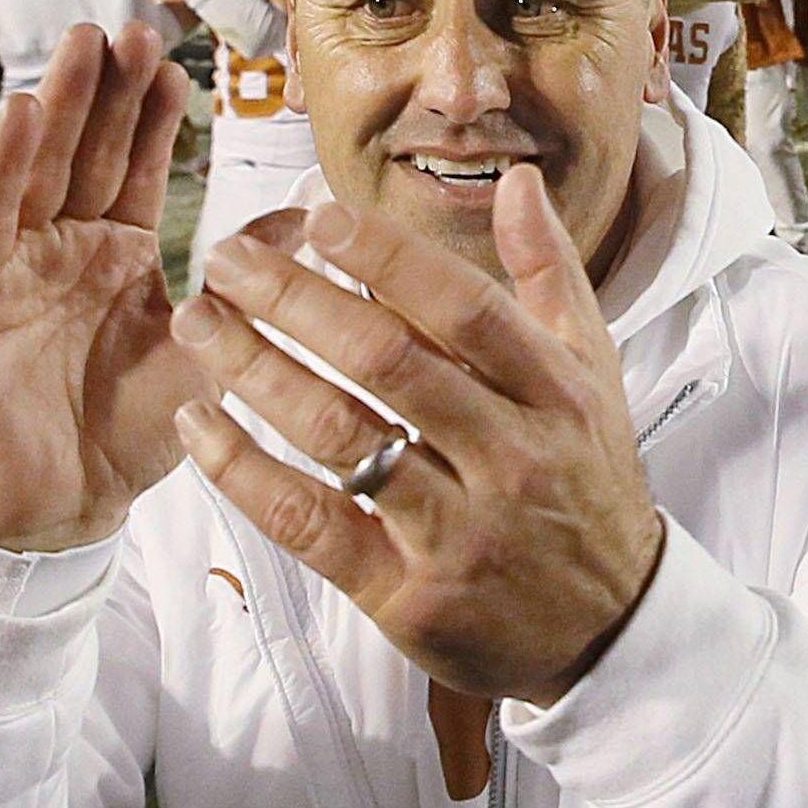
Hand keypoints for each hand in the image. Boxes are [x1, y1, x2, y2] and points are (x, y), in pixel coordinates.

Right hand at [0, 23, 197, 552]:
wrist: (63, 508)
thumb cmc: (131, 434)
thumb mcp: (205, 350)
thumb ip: (245, 284)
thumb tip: (310, 220)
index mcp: (122, 255)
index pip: (139, 168)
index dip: (153, 116)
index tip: (177, 62)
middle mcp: (66, 248)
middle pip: (88, 153)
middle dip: (107, 91)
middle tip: (131, 30)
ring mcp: (14, 267)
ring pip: (38, 170)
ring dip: (57, 107)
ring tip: (82, 47)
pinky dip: (1, 170)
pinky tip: (19, 117)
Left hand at [168, 173, 666, 706]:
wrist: (610, 626)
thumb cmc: (585, 482)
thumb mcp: (593, 373)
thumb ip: (548, 273)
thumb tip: (515, 182)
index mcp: (555, 393)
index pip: (462, 308)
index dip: (384, 257)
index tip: (316, 218)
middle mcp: (511, 458)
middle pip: (386, 362)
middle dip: (294, 300)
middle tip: (227, 262)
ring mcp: (458, 531)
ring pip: (338, 436)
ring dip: (254, 371)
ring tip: (198, 325)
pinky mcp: (407, 596)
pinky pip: (308, 523)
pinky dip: (242, 470)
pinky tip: (200, 424)